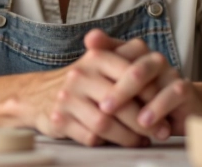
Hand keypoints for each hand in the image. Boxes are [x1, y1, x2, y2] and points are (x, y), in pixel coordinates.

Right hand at [17, 43, 168, 146]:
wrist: (37, 95)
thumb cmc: (81, 81)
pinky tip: (119, 143)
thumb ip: (128, 58)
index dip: (152, 94)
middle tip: (161, 132)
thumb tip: (160, 63)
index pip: (131, 75)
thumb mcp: (100, 61)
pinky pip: (89, 137)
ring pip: (105, 123)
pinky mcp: (58, 120)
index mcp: (96, 57)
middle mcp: (80, 75)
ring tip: (142, 140)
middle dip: (145, 122)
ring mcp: (67, 98)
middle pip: (121, 103)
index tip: (165, 108)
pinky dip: (108, 144)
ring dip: (128, 137)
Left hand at [86, 30, 201, 137]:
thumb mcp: (120, 86)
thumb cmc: (143, 99)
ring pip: (153, 77)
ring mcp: (170, 72)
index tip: (82, 77)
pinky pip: (173, 93)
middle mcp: (153, 59)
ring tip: (121, 117)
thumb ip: (105, 65)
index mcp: (136, 53)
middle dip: (118, 89)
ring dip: (136, 98)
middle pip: (134, 66)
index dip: (101, 63)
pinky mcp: (185, 89)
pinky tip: (145, 122)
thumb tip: (89, 37)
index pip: (117, 51)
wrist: (181, 112)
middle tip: (103, 107)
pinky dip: (158, 108)